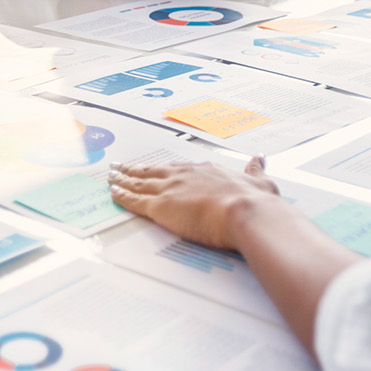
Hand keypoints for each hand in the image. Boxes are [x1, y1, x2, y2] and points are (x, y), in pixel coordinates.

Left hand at [108, 156, 279, 249]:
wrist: (245, 211)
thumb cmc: (254, 201)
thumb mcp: (259, 182)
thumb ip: (255, 170)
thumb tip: (259, 159)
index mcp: (207, 171)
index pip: (179, 169)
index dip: (165, 168)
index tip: (155, 166)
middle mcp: (185, 176)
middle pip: (153, 171)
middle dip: (135, 169)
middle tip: (121, 166)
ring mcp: (171, 190)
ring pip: (139, 183)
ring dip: (123, 180)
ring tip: (111, 176)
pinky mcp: (160, 207)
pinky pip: (135, 201)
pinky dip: (122, 197)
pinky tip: (113, 193)